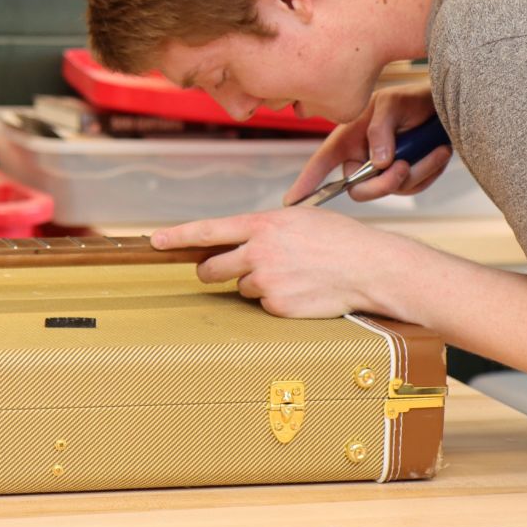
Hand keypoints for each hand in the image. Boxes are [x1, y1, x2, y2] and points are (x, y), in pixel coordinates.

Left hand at [151, 209, 402, 317]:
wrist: (371, 267)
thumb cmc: (340, 240)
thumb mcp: (299, 219)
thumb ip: (266, 228)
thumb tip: (243, 239)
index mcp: (262, 225)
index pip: (208, 230)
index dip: (177, 236)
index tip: (155, 241)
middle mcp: (258, 252)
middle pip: (211, 269)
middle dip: (212, 271)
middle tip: (229, 269)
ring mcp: (266, 282)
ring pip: (241, 288)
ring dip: (257, 284)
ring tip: (292, 275)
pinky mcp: (277, 307)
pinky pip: (263, 306)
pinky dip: (277, 301)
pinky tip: (301, 290)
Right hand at [284, 82, 451, 204]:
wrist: (443, 106)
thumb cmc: (411, 99)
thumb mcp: (392, 104)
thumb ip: (380, 130)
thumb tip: (378, 163)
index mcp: (348, 139)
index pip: (321, 163)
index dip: (306, 183)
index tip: (291, 202)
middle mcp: (361, 158)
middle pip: (359, 190)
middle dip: (382, 183)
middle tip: (404, 166)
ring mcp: (383, 171)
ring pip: (392, 191)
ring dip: (418, 172)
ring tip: (436, 150)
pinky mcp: (405, 178)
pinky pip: (412, 189)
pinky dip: (429, 173)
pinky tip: (439, 153)